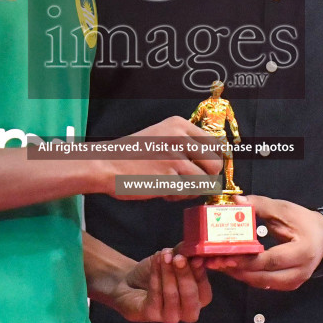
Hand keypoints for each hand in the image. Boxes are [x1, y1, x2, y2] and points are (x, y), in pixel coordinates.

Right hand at [98, 116, 223, 199]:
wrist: (107, 164)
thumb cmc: (133, 154)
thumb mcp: (161, 135)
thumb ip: (185, 142)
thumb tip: (213, 159)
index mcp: (179, 125)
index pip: (216, 144)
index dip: (212, 160)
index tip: (204, 168)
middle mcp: (180, 139)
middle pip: (215, 164)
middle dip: (207, 177)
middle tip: (192, 181)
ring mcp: (175, 160)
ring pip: (203, 182)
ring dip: (191, 189)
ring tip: (174, 186)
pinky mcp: (168, 180)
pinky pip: (187, 193)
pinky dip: (178, 196)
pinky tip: (163, 190)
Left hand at [103, 248, 211, 322]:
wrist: (129, 282)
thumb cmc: (156, 271)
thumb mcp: (173, 259)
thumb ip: (185, 254)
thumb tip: (195, 250)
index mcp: (197, 300)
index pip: (204, 291)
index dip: (200, 275)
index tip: (196, 258)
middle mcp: (186, 312)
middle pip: (191, 297)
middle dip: (185, 275)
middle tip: (178, 258)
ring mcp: (169, 316)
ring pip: (172, 295)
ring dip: (168, 273)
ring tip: (163, 255)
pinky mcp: (151, 314)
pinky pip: (155, 296)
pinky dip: (156, 276)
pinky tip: (155, 262)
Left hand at [201, 195, 322, 290]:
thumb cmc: (305, 222)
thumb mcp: (284, 210)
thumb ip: (260, 205)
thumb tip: (236, 201)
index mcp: (302, 252)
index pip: (270, 260)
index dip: (246, 259)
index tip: (225, 254)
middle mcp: (299, 272)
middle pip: (263, 277)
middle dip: (236, 270)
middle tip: (214, 261)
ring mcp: (294, 282)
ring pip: (261, 283)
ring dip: (238, 274)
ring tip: (217, 264)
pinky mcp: (288, 285)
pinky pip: (263, 283)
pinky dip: (246, 276)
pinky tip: (231, 267)